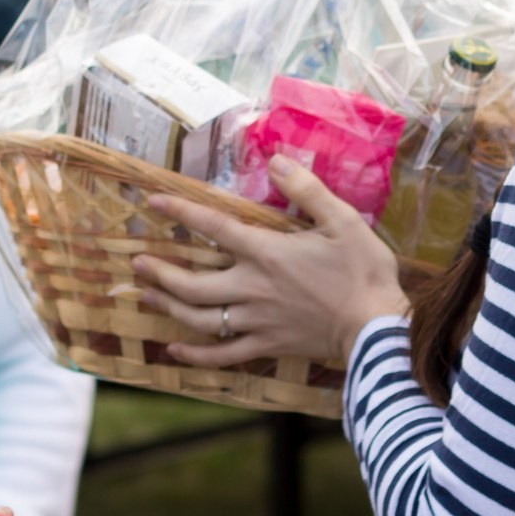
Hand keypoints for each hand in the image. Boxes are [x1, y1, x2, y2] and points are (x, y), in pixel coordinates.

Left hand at [135, 155, 408, 366]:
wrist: (377, 327)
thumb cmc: (364, 272)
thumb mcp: (343, 220)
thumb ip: (306, 190)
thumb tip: (276, 159)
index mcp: (267, 253)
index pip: (214, 228)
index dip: (181, 212)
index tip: (153, 202)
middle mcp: (253, 288)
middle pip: (193, 282)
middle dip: (161, 270)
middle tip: (136, 261)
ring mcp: (256, 320)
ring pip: (200, 317)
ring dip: (169, 305)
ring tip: (145, 294)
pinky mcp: (267, 345)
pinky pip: (222, 354)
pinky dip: (195, 355)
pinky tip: (173, 350)